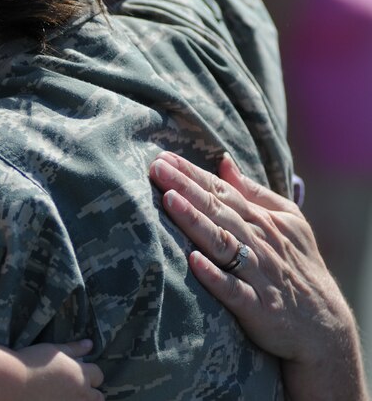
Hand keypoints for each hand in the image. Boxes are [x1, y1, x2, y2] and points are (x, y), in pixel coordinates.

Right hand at [17, 339, 103, 400]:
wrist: (15, 383)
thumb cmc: (33, 362)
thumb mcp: (55, 351)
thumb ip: (74, 349)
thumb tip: (89, 344)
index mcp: (81, 374)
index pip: (98, 375)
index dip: (92, 372)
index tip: (82, 370)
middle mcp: (80, 393)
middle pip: (98, 396)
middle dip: (92, 392)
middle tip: (78, 387)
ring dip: (82, 400)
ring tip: (69, 395)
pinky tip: (56, 398)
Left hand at [149, 151, 367, 400]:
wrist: (325, 327)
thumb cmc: (299, 267)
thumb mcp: (288, 221)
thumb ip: (253, 192)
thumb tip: (224, 161)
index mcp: (264, 220)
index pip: (223, 191)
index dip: (193, 173)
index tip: (164, 156)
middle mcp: (260, 242)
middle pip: (218, 210)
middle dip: (187, 187)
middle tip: (157, 167)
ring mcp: (259, 274)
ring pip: (222, 243)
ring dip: (195, 221)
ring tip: (169, 200)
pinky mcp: (258, 307)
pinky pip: (233, 289)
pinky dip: (214, 275)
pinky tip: (193, 261)